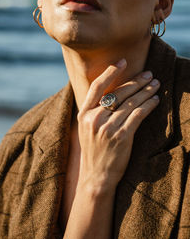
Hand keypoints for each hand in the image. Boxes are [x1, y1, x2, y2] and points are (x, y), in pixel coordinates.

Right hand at [77, 59, 159, 196]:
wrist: (95, 177)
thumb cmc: (94, 153)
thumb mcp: (86, 130)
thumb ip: (94, 112)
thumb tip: (110, 96)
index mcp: (84, 115)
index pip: (97, 87)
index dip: (110, 72)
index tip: (122, 61)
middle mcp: (94, 119)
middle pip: (118, 93)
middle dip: (136, 81)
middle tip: (149, 74)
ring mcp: (107, 128)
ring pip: (130, 103)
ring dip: (145, 91)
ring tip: (155, 84)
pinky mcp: (121, 137)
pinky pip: (138, 115)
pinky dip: (148, 106)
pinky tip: (155, 100)